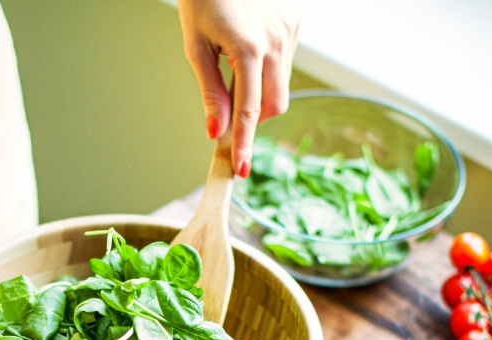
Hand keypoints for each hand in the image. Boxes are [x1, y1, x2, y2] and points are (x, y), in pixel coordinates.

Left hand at [177, 0, 298, 176]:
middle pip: (275, 105)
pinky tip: (249, 49)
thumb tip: (216, 132)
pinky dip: (267, 70)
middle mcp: (276, 42)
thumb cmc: (202, 0)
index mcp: (248, 49)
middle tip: (228, 113)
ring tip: (233, 67)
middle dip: (254, 118)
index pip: (249, 111)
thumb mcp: (196, 48)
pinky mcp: (294, 23)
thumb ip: (210, 93)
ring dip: (259, 92)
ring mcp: (289, 32)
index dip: (245, 144)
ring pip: (281, 86)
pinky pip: (285, 63)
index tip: (242, 170)